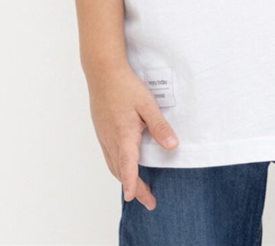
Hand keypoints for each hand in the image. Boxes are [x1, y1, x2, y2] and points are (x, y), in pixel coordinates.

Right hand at [86, 63, 179, 209]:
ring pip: (113, 165)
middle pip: (120, 171)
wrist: (102, 72)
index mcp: (124, 134)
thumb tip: (172, 146)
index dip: (132, 183)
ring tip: (137, 190)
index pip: (128, 165)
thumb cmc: (125, 86)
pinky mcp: (101, 131)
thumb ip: (160, 126)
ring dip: (125, 179)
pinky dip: (118, 168)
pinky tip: (125, 167)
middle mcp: (111, 139)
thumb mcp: (147, 104)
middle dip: (134, 188)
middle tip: (149, 201)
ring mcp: (104, 136)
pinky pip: (109, 156)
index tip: (134, 198)